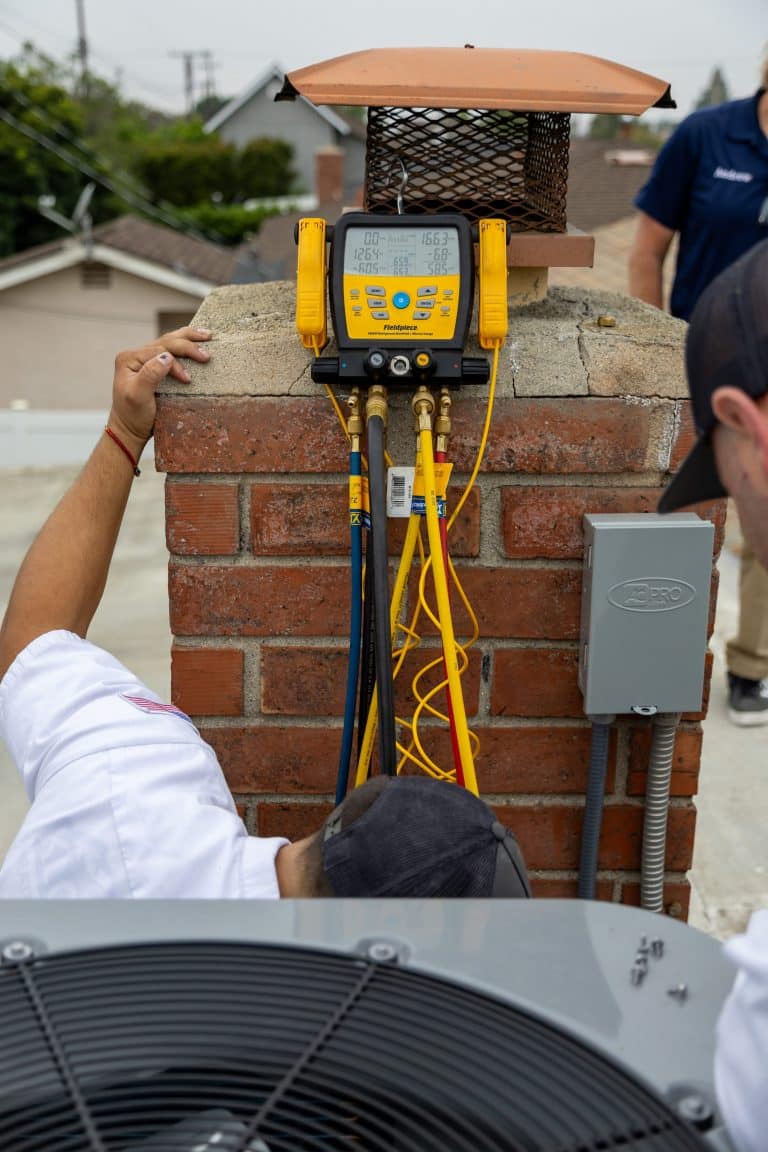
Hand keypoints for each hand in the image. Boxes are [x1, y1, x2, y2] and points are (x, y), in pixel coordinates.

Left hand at [108, 326, 212, 453]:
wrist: (129, 430)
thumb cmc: (133, 416)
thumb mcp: (138, 397)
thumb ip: (150, 374)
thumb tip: (167, 357)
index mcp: (129, 358)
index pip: (159, 351)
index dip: (177, 362)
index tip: (188, 380)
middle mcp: (136, 355)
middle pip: (166, 341)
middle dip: (188, 345)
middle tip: (206, 355)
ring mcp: (144, 359)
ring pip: (169, 341)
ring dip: (189, 338)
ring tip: (208, 335)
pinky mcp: (153, 366)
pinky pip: (171, 350)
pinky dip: (185, 345)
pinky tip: (197, 342)